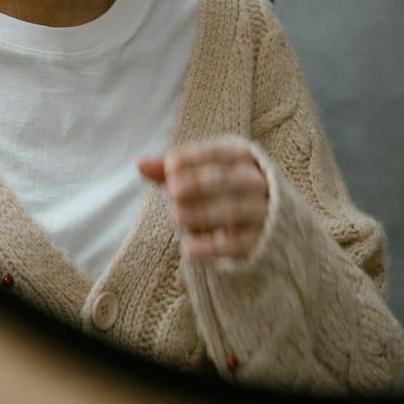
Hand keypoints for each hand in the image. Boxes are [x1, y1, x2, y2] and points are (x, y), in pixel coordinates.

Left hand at [137, 136, 270, 262]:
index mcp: (243, 158)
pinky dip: (210, 248)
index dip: (195, 157)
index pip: (220, 153)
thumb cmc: (222, 190)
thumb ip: (170, 171)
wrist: (264, 222)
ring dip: (202, 214)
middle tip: (172, 191)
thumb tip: (140, 163)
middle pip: (226, 179)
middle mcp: (256, 181)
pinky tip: (187, 250)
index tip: (171, 165)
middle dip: (198, 183)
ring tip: (175, 218)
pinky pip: (235, 244)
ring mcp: (259, 211)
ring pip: (232, 210)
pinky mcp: (257, 241)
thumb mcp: (200, 174)